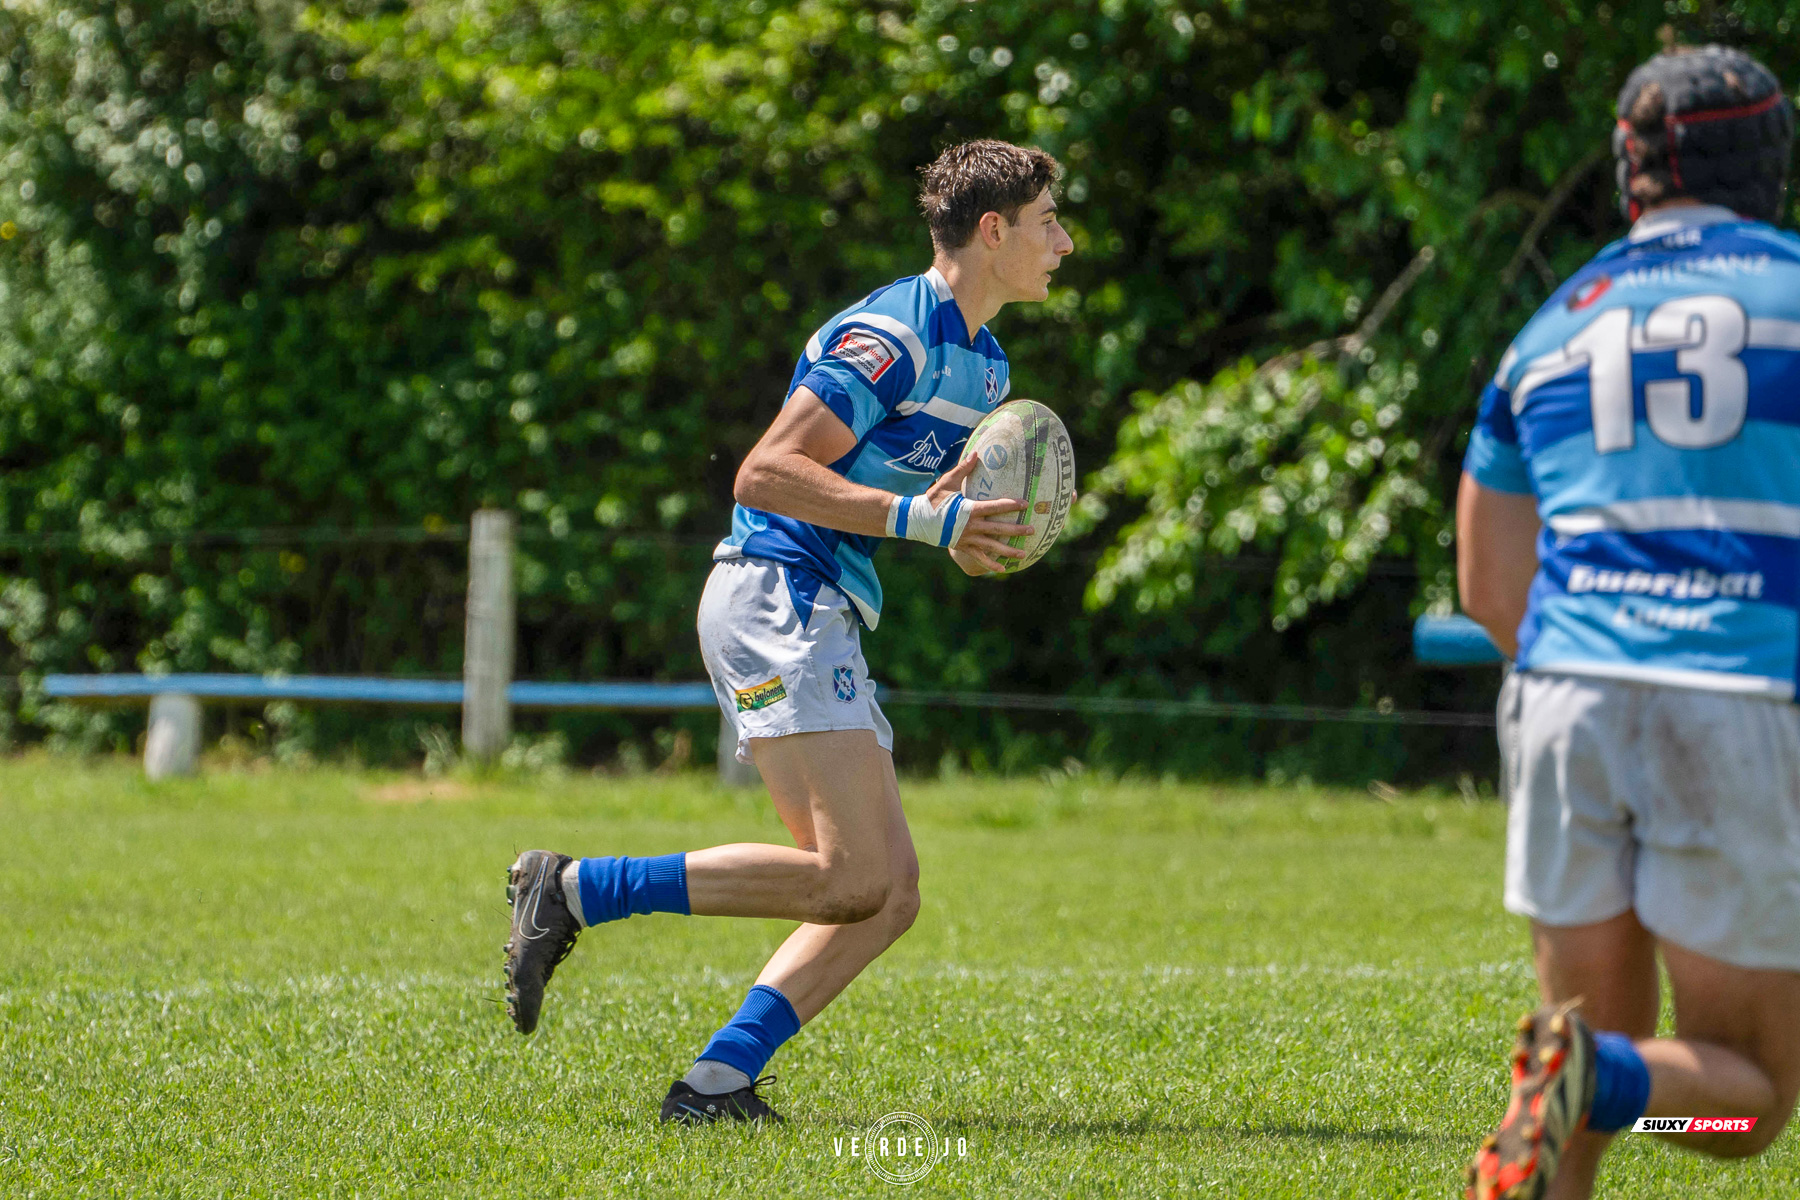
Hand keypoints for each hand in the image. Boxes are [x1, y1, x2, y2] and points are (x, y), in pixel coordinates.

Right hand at [931, 454, 1031, 573]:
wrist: (917, 519)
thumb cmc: (933, 499)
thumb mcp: (947, 482)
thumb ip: (963, 469)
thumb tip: (976, 452)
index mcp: (970, 509)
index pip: (996, 506)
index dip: (1011, 505)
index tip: (1026, 504)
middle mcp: (972, 526)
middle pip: (999, 529)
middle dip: (1017, 530)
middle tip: (1032, 529)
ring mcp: (968, 539)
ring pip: (992, 546)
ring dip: (1009, 551)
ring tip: (1024, 554)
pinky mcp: (962, 547)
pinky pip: (979, 558)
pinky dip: (990, 564)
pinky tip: (1003, 569)